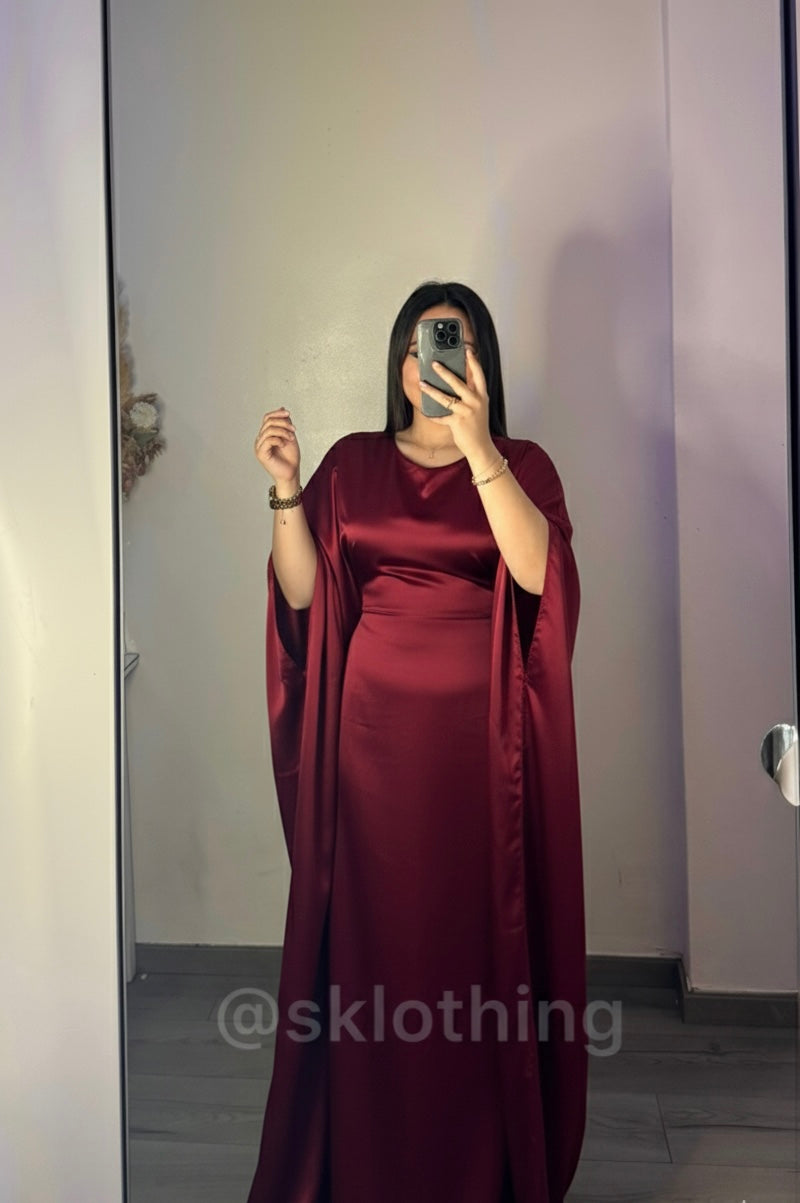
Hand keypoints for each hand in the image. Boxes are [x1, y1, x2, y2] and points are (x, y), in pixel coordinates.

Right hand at [254, 407, 300, 483]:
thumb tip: (282, 409)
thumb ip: (285, 423)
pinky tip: (284, 444)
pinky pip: (268, 440)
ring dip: (283, 431)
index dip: (277, 413)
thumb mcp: (289, 435)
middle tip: (294, 430)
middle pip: (268, 422)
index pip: (267, 418)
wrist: (291, 473)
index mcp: (266, 434)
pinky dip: (279, 439)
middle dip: (283, 423)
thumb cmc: (290, 457)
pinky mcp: (261, 453)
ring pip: (269, 430)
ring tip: (291, 438)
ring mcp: (259, 446)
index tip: (288, 413)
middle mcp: (260, 439)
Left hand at [419, 347, 493, 463]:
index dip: (473, 361)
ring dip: (432, 390)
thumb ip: (472, 394)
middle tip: (434, 363)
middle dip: (445, 372)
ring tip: (422, 383)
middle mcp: (475, 402)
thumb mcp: (479, 407)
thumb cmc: (478, 426)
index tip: (467, 350)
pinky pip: (441, 417)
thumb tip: (456, 381)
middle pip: (458, 383)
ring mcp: (466, 412)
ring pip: (446, 398)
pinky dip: (432, 415)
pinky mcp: (457, 423)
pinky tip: (425, 411)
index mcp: (482, 396)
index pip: (479, 374)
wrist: (481, 446)